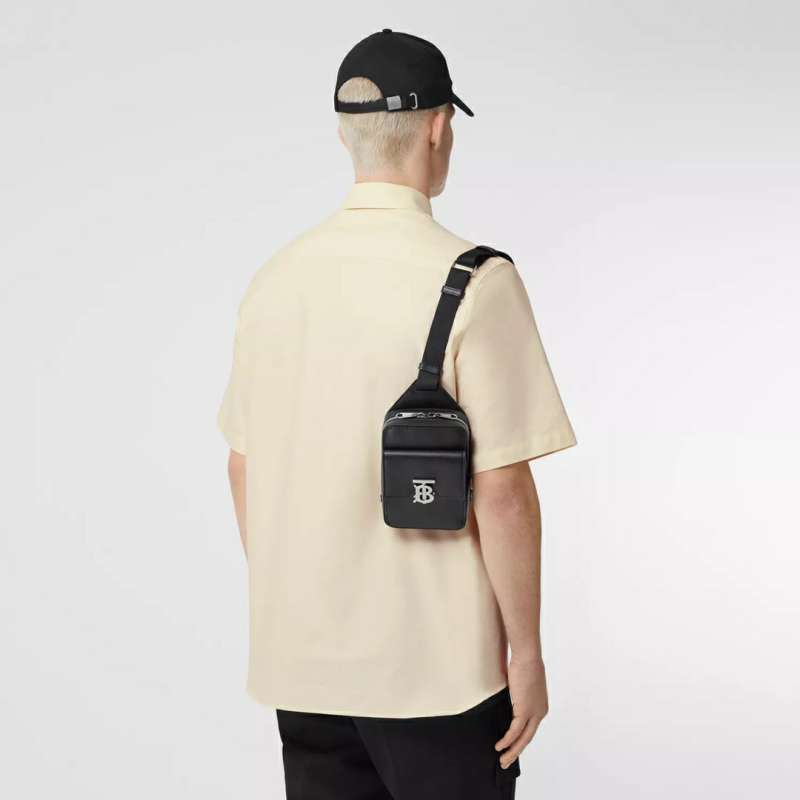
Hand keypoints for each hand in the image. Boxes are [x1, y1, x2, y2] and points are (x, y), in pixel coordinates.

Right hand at [495, 654, 547, 768]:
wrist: (528, 656)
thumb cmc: (525, 664)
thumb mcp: (522, 685)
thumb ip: (518, 696)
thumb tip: (509, 700)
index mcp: (541, 707)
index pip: (530, 728)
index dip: (520, 740)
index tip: (511, 747)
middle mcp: (540, 712)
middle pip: (528, 738)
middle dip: (516, 751)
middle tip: (506, 762)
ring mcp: (534, 713)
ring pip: (522, 739)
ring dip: (512, 751)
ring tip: (502, 760)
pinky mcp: (524, 711)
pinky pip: (514, 731)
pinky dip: (506, 741)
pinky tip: (499, 747)